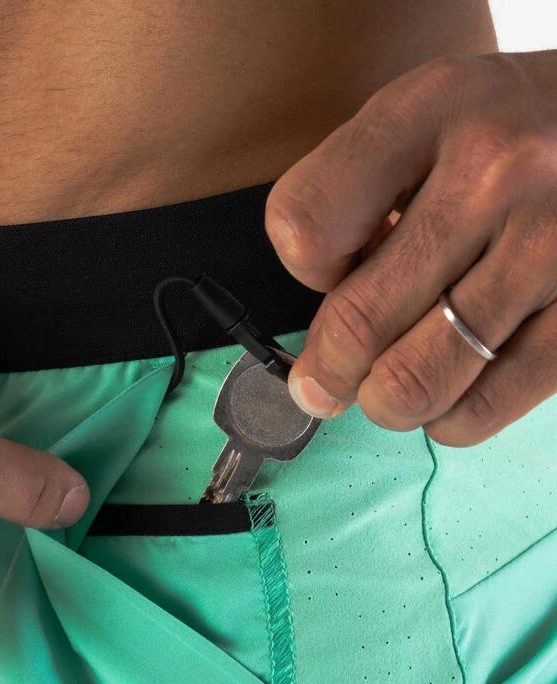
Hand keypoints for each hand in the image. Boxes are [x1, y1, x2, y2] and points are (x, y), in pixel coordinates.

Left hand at [265, 51, 556, 445]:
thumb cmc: (503, 134)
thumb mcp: (424, 123)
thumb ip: (358, 210)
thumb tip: (324, 350)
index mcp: (430, 111)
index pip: (305, 226)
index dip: (303, 270)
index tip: (329, 276)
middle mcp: (497, 171)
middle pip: (357, 321)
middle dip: (327, 371)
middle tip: (324, 382)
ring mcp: (553, 244)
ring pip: (412, 382)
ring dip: (382, 402)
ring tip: (386, 388)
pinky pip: (480, 409)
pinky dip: (445, 419)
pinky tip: (449, 391)